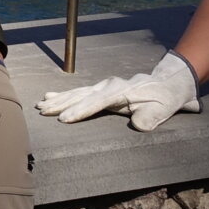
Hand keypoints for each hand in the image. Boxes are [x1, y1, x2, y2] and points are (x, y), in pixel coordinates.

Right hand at [31, 51, 200, 130]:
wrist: (167, 83)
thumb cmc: (164, 99)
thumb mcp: (163, 109)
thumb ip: (151, 117)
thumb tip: (137, 125)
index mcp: (120, 91)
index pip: (96, 102)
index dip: (80, 110)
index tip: (64, 118)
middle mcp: (108, 86)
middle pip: (81, 95)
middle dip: (61, 103)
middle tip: (42, 110)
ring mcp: (103, 86)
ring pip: (77, 92)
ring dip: (58, 99)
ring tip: (41, 104)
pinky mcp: (102, 90)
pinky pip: (80, 92)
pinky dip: (64, 95)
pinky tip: (51, 95)